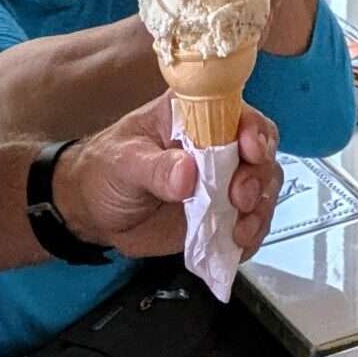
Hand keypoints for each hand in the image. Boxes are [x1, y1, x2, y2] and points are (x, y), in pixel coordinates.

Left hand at [54, 93, 284, 258]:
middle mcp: (217, 142)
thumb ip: (154, 167)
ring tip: (240, 230)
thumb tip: (187, 173)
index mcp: (193, 114)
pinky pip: (251, 220)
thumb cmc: (105, 171)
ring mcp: (223, 179)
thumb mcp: (123, 162)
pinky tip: (238, 245)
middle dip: (258, 175)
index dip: (252, 128)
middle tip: (240, 198)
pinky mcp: (223, 212)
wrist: (94, 212)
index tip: (250, 151)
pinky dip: (253, 234)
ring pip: (263, 186)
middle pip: (261, 150)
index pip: (236, 111)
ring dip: (260, 208)